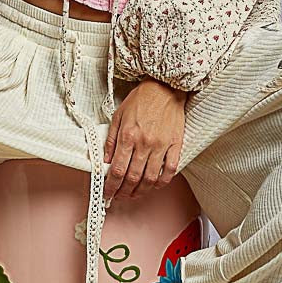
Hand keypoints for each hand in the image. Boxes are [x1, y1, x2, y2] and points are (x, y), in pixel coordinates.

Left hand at [103, 78, 187, 202]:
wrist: (164, 86)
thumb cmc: (141, 99)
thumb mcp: (118, 116)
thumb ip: (111, 140)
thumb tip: (106, 161)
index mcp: (128, 136)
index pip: (117, 170)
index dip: (111, 186)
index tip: (107, 193)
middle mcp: (144, 143)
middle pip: (133, 178)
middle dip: (124, 192)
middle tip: (119, 196)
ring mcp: (162, 145)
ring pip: (151, 178)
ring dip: (141, 191)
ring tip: (134, 194)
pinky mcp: (175, 144)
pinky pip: (170, 169)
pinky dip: (162, 182)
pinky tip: (155, 185)